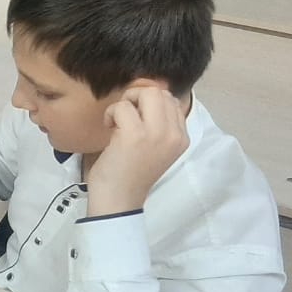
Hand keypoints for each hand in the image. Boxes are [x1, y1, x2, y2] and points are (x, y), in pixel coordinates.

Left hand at [86, 87, 188, 215]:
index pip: (172, 100)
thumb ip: (158, 125)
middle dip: (137, 96)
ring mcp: (157, 134)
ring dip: (125, 103)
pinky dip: (111, 113)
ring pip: (147, 92)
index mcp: (182, 137)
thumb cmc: (130, 174)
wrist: (119, 199)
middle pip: (160, 92)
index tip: (135, 118)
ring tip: (117, 122)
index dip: (148, 102)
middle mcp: (174, 134)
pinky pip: (123, 107)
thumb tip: (145, 94)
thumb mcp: (156, 148)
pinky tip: (109, 128)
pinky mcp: (135, 135)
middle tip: (124, 115)